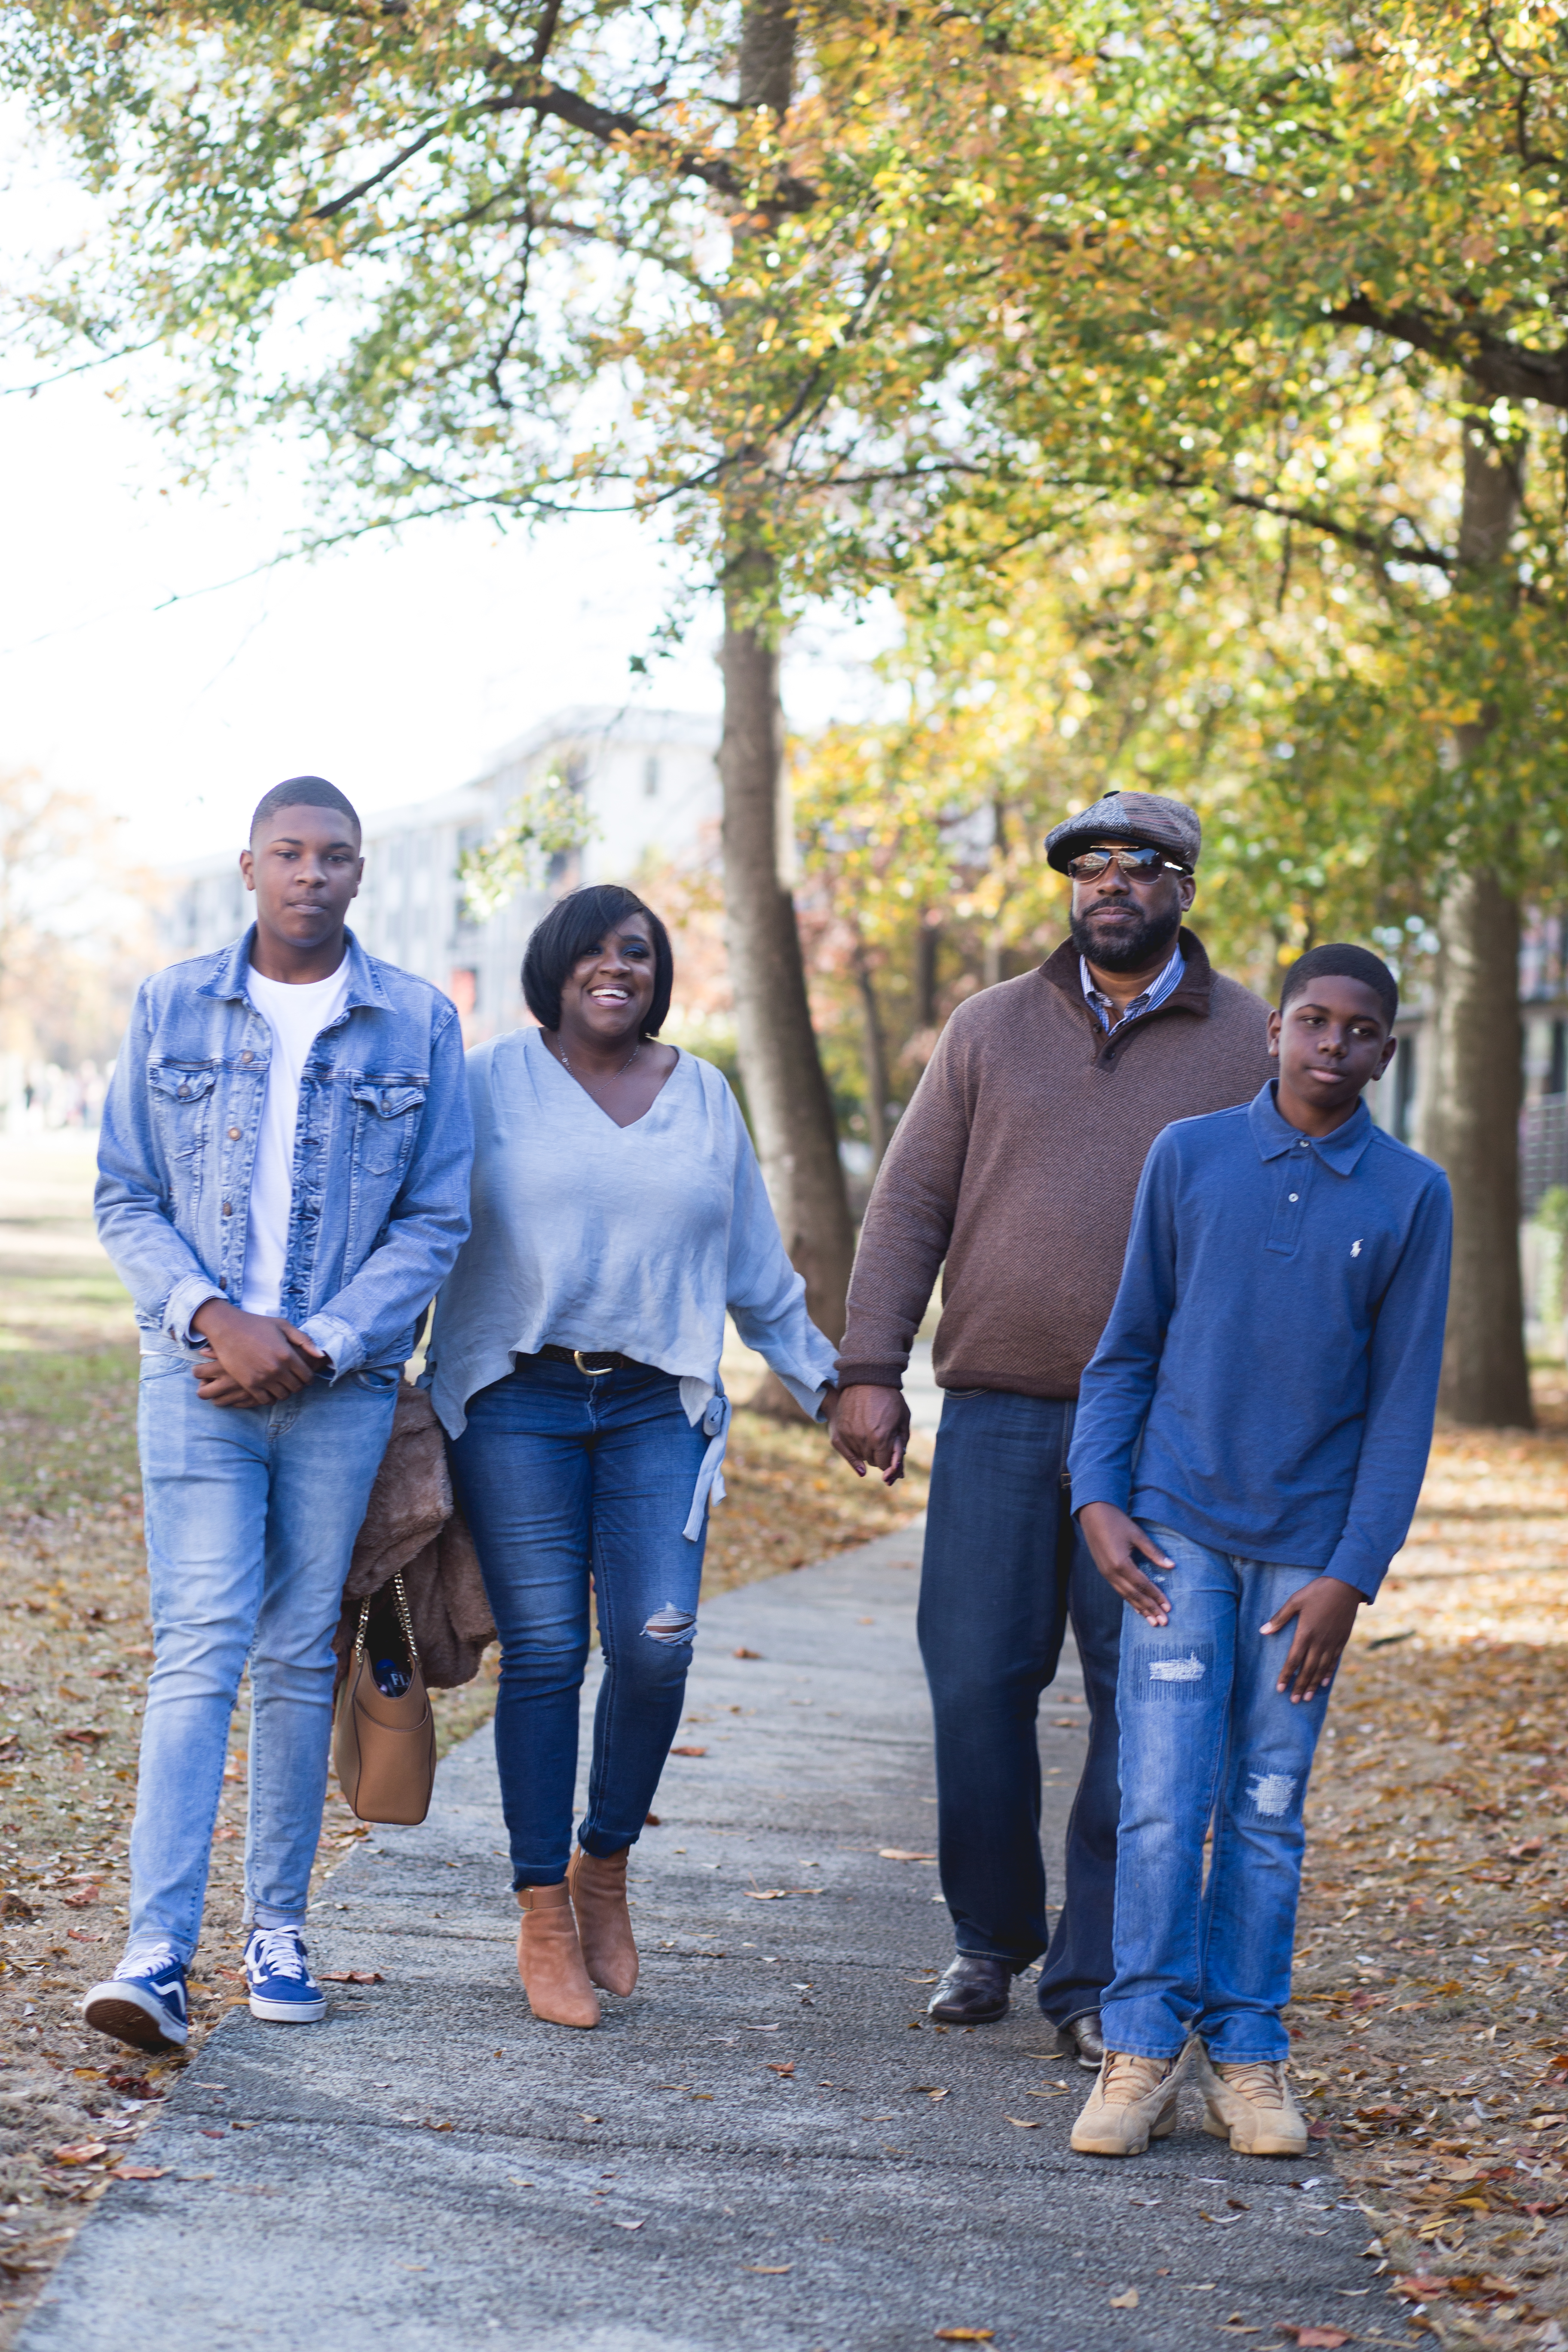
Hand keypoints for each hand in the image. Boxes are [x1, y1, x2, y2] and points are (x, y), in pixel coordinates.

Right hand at [190, 1300, 326, 1407]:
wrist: (227, 1328)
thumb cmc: (257, 1325)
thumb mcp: (283, 1326)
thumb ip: (305, 1340)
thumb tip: (321, 1355)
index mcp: (287, 1355)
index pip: (307, 1376)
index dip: (308, 1377)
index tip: (304, 1375)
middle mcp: (277, 1369)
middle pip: (296, 1388)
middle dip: (297, 1384)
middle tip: (292, 1379)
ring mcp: (262, 1378)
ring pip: (283, 1396)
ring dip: (284, 1391)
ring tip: (281, 1384)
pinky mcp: (249, 1384)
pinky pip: (265, 1400)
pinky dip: (270, 1398)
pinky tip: (269, 1390)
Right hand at [828, 1383, 909, 1486]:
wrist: (866, 1378)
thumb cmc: (889, 1398)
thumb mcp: (902, 1419)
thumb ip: (901, 1443)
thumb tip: (898, 1466)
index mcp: (880, 1439)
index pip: (885, 1465)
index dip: (890, 1463)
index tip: (892, 1455)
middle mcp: (863, 1440)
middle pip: (872, 1462)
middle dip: (880, 1455)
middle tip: (884, 1442)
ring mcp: (849, 1435)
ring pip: (860, 1455)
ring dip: (868, 1451)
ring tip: (874, 1434)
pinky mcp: (841, 1430)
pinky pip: (849, 1447)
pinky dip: (857, 1445)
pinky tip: (863, 1434)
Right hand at [1077, 1502, 1173, 1625]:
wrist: (1093, 1513)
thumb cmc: (1117, 1521)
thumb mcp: (1137, 1535)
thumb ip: (1154, 1552)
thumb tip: (1172, 1566)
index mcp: (1121, 1563)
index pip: (1143, 1585)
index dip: (1156, 1596)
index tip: (1169, 1607)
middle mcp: (1112, 1572)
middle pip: (1134, 1595)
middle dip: (1150, 1609)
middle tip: (1163, 1622)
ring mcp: (1106, 1573)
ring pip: (1126, 1596)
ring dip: (1140, 1609)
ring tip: (1152, 1621)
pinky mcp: (1104, 1571)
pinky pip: (1119, 1590)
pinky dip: (1130, 1601)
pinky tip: (1137, 1609)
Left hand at [1261, 1575, 1361, 1702]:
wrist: (1346, 1585)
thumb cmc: (1317, 1591)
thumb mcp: (1295, 1601)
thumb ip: (1280, 1618)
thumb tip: (1263, 1631)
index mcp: (1305, 1633)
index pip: (1293, 1660)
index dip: (1286, 1676)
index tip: (1280, 1689)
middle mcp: (1319, 1641)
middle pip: (1307, 1669)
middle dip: (1299, 1686)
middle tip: (1294, 1701)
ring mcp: (1332, 1642)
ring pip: (1321, 1669)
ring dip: (1313, 1684)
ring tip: (1307, 1697)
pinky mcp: (1342, 1640)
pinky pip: (1334, 1661)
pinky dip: (1328, 1674)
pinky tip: (1323, 1683)